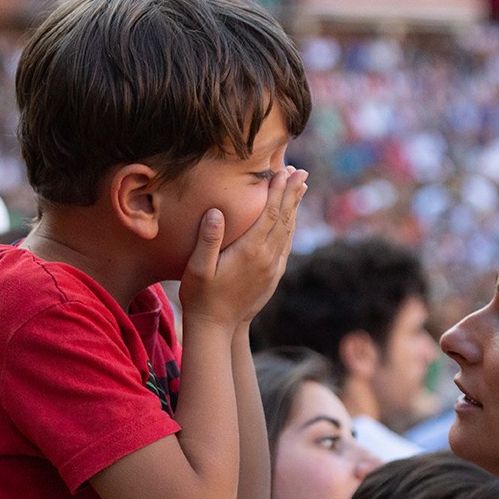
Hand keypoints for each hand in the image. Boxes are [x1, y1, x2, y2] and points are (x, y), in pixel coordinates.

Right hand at [180, 166, 307, 328]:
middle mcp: (267, 258)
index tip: (283, 171)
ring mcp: (273, 268)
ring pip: (288, 231)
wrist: (217, 327)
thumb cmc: (201, 295)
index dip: (278, 191)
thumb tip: (216, 212)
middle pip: (284, 219)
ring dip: (294, 208)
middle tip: (300, 172)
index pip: (270, 214)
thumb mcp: (198, 267)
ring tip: (300, 189)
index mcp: (250, 251)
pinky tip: (290, 221)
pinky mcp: (273, 277)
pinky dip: (290, 228)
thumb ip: (208, 239)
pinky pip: (286, 246)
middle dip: (292, 193)